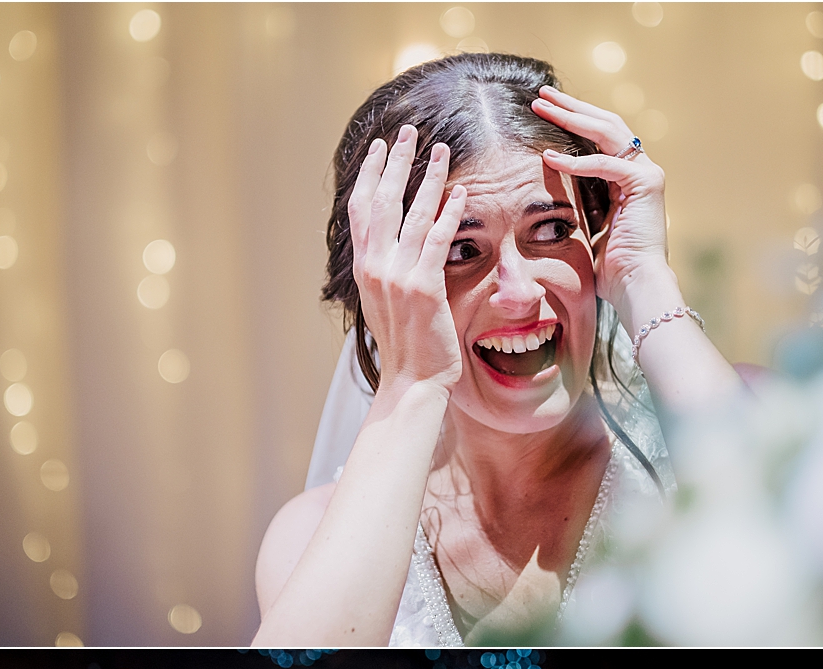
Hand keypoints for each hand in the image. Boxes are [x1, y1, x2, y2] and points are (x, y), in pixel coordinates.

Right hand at [348, 124, 467, 391]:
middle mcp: (375, 266)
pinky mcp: (424, 288)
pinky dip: (450, 213)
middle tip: (408, 132)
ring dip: (428, 178)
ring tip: (441, 149)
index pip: (361, 208)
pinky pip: (438, 241)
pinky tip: (461, 192)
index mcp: (364, 268)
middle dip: (396, 162)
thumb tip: (396, 249)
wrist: (412, 381)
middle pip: (382, 200)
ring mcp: (397, 276)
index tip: (379, 147)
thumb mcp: (388, 303)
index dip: (370, 174)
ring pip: (412, 214)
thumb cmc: (407, 348)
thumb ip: (390, 271)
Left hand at [531, 87, 668, 316]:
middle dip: (572, 107)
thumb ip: (577, 201)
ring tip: (542, 106)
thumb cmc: (611, 269)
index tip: (546, 110)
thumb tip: (548, 189)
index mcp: (629, 180)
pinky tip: (549, 158)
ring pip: (607, 132)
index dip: (575, 120)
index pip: (602, 137)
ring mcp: (647, 175)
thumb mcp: (588, 225)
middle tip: (541, 95)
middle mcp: (642, 171)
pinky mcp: (646, 184)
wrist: (636, 287)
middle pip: (606, 124)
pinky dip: (576, 161)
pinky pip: (605, 164)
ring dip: (571, 117)